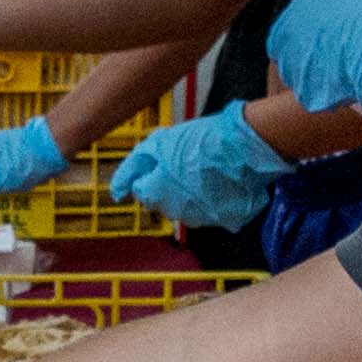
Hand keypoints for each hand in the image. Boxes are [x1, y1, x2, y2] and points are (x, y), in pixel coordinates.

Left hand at [108, 103, 290, 232]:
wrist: (245, 146)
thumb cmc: (201, 141)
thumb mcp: (159, 143)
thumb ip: (133, 167)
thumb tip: (116, 191)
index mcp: (158, 196)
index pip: (141, 189)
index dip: (151, 170)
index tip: (166, 157)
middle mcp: (177, 214)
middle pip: (162, 201)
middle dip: (167, 184)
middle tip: (185, 160)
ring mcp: (203, 219)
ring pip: (185, 207)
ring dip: (188, 191)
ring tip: (205, 168)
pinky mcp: (225, 220)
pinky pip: (210, 210)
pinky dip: (211, 197)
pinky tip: (220, 178)